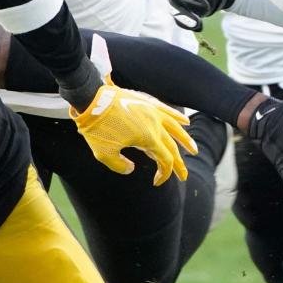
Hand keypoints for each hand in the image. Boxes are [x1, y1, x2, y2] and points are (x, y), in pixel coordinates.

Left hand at [71, 81, 198, 185]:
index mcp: (149, 138)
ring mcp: (152, 111)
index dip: (164, 174)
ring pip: (175, 127)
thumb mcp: (104, 154)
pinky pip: (166, 109)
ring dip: (185, 140)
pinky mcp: (145, 101)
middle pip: (172, 147)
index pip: (165, 160)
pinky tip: (185, 121)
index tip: (156, 182)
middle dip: (178, 163)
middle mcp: (155, 124)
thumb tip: (132, 168)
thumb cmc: (96, 128)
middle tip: (183, 176)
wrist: (89, 99)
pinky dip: (177, 116)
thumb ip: (120, 166)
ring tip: (194, 150)